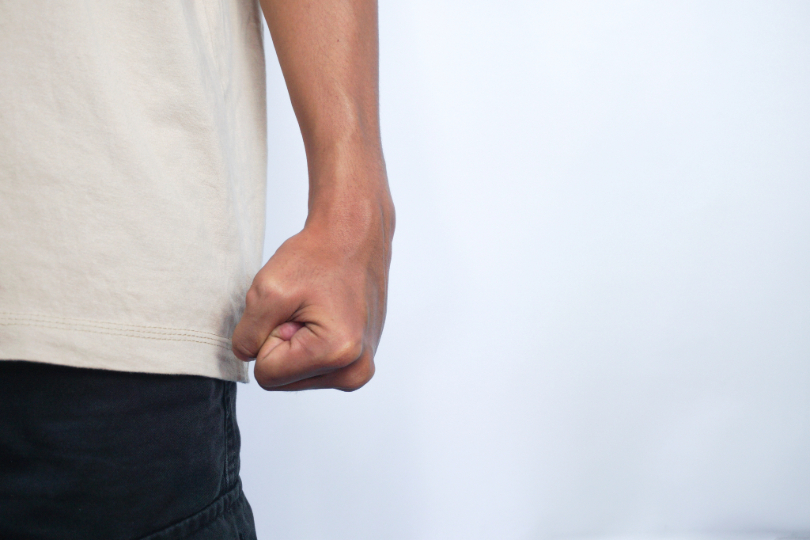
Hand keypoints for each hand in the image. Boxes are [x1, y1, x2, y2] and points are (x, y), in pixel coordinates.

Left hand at [231, 199, 393, 390]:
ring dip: (296, 342)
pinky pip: (314, 366)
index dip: (267, 339)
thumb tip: (248, 357)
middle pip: (284, 380)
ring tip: (315, 309)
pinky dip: (311, 342)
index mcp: (336, 354)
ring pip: (298, 375)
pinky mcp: (360, 362)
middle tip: (302, 309)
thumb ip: (247, 335)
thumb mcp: (267, 290)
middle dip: (283, 343)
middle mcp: (355, 369)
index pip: (267, 376)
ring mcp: (361, 368)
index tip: (290, 311)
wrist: (353, 238)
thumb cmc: (319, 256)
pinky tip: (326, 315)